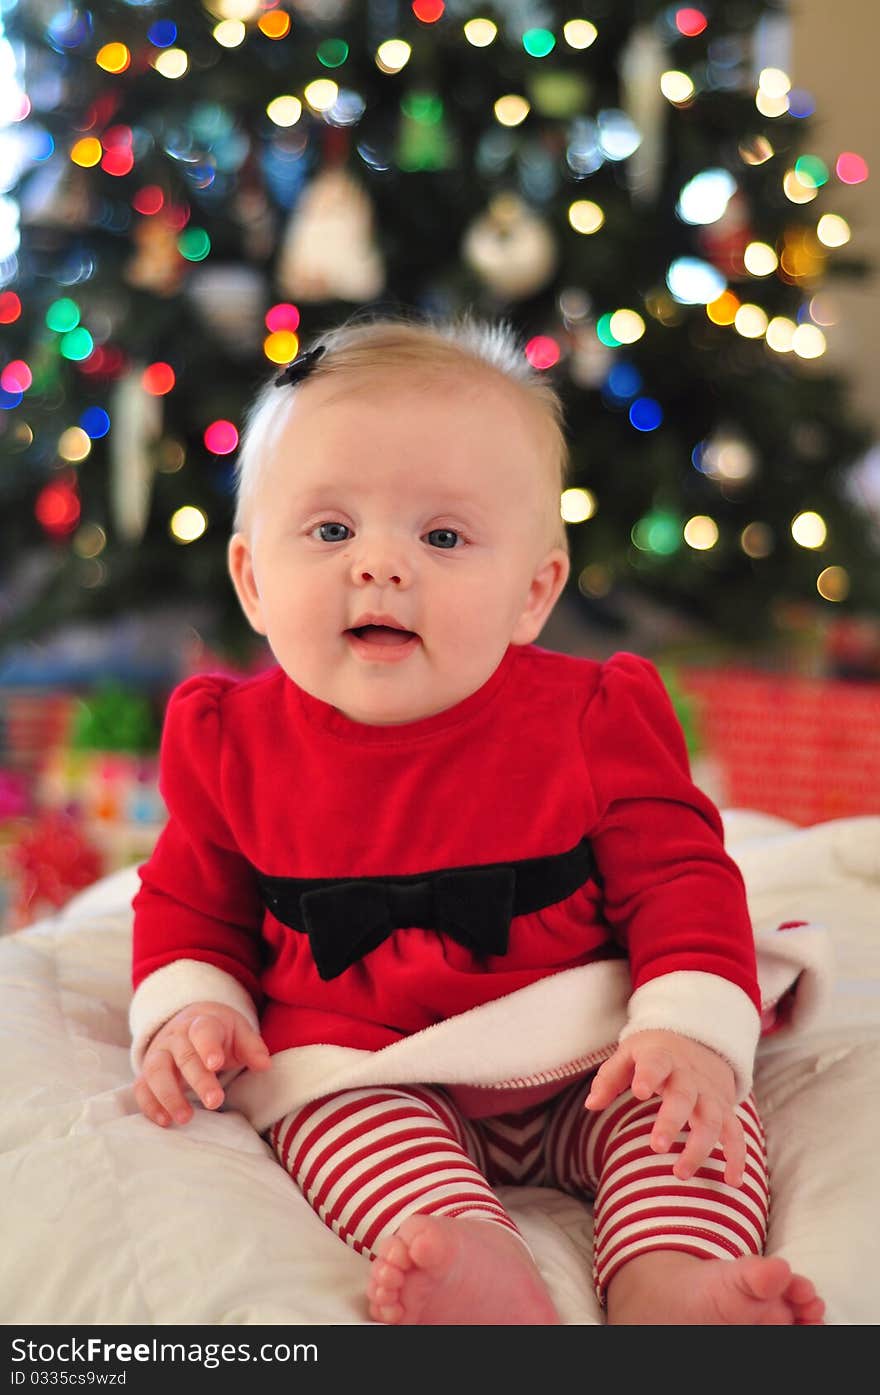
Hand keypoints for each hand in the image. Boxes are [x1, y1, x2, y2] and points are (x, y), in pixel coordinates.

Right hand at [134, 1001, 270, 1127]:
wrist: (188, 1021)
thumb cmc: (218, 1032)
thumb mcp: (238, 1031)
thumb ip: (251, 1047)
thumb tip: (264, 1065)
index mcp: (200, 1023)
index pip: (203, 1032)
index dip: (208, 1047)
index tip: (216, 1064)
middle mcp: (175, 1037)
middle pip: (183, 1056)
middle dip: (198, 1080)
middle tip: (215, 1102)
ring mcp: (158, 1053)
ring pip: (156, 1071)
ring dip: (169, 1095)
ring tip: (186, 1118)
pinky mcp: (147, 1072)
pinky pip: (141, 1087)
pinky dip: (149, 1105)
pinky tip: (164, 1122)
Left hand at [584, 1029, 744, 1185]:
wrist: (699, 1040)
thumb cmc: (655, 1053)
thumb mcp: (630, 1054)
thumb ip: (610, 1078)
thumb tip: (591, 1104)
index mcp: (662, 1058)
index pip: (655, 1064)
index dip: (648, 1075)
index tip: (639, 1091)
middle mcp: (689, 1077)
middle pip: (684, 1097)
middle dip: (672, 1121)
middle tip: (656, 1146)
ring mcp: (709, 1095)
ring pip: (711, 1120)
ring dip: (699, 1148)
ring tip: (680, 1173)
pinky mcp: (725, 1110)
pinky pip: (735, 1134)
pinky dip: (737, 1157)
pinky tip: (732, 1182)